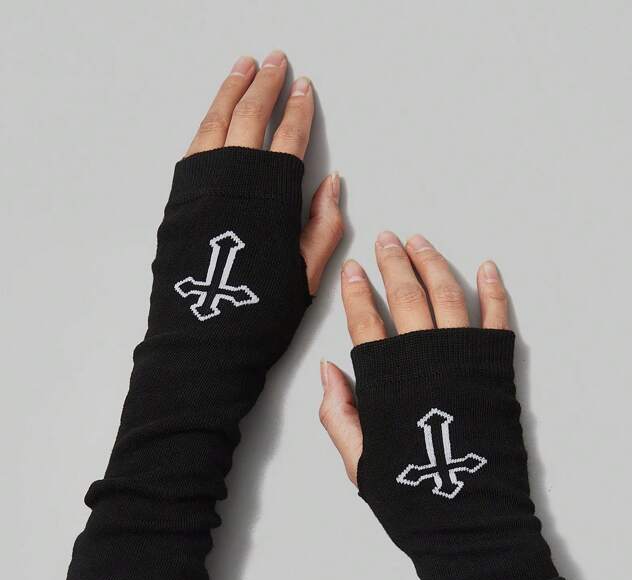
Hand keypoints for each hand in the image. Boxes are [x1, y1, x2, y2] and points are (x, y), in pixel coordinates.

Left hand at [185, 50, 342, 294]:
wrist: (202, 344)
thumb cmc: (257, 318)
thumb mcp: (305, 277)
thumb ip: (322, 226)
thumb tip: (331, 183)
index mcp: (270, 201)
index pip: (289, 140)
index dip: (299, 111)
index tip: (304, 88)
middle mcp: (232, 185)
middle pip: (249, 119)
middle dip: (264, 85)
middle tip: (274, 60)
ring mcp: (199, 189)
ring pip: (215, 125)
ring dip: (230, 91)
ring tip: (242, 68)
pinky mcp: (177, 202)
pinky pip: (194, 148)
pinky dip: (207, 123)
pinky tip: (215, 117)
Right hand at [319, 232, 509, 482]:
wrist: (468, 517)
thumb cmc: (410, 495)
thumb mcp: (358, 462)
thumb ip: (338, 414)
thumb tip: (328, 367)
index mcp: (385, 381)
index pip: (365, 321)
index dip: (355, 292)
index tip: (351, 268)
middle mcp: (424, 359)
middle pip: (404, 296)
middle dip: (392, 262)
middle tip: (385, 238)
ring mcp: (463, 358)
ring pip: (446, 295)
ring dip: (432, 263)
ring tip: (419, 241)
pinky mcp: (497, 366)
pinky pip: (495, 317)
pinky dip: (493, 289)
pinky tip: (487, 267)